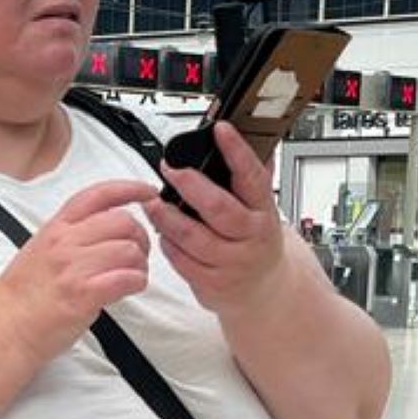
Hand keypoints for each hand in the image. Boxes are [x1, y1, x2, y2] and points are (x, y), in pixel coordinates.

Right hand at [0, 179, 150, 368]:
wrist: (4, 330)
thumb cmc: (20, 298)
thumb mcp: (38, 251)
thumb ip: (68, 236)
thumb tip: (101, 230)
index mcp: (54, 229)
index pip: (98, 195)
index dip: (129, 188)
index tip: (148, 192)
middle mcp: (64, 243)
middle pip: (123, 221)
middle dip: (140, 237)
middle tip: (138, 254)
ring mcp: (73, 268)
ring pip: (130, 250)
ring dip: (140, 264)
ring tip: (132, 276)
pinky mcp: (83, 295)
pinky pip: (127, 278)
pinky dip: (137, 282)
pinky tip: (130, 288)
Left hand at [144, 121, 287, 317]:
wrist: (265, 289)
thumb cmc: (257, 241)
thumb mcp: (262, 206)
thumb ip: (254, 172)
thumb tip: (251, 132)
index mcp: (264, 210)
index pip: (252, 176)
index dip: (236, 152)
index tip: (220, 130)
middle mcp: (251, 236)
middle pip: (218, 208)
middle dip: (190, 185)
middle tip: (170, 169)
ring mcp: (232, 262)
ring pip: (193, 237)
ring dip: (167, 217)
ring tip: (152, 202)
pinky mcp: (212, 284)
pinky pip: (182, 262)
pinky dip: (168, 245)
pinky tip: (162, 232)